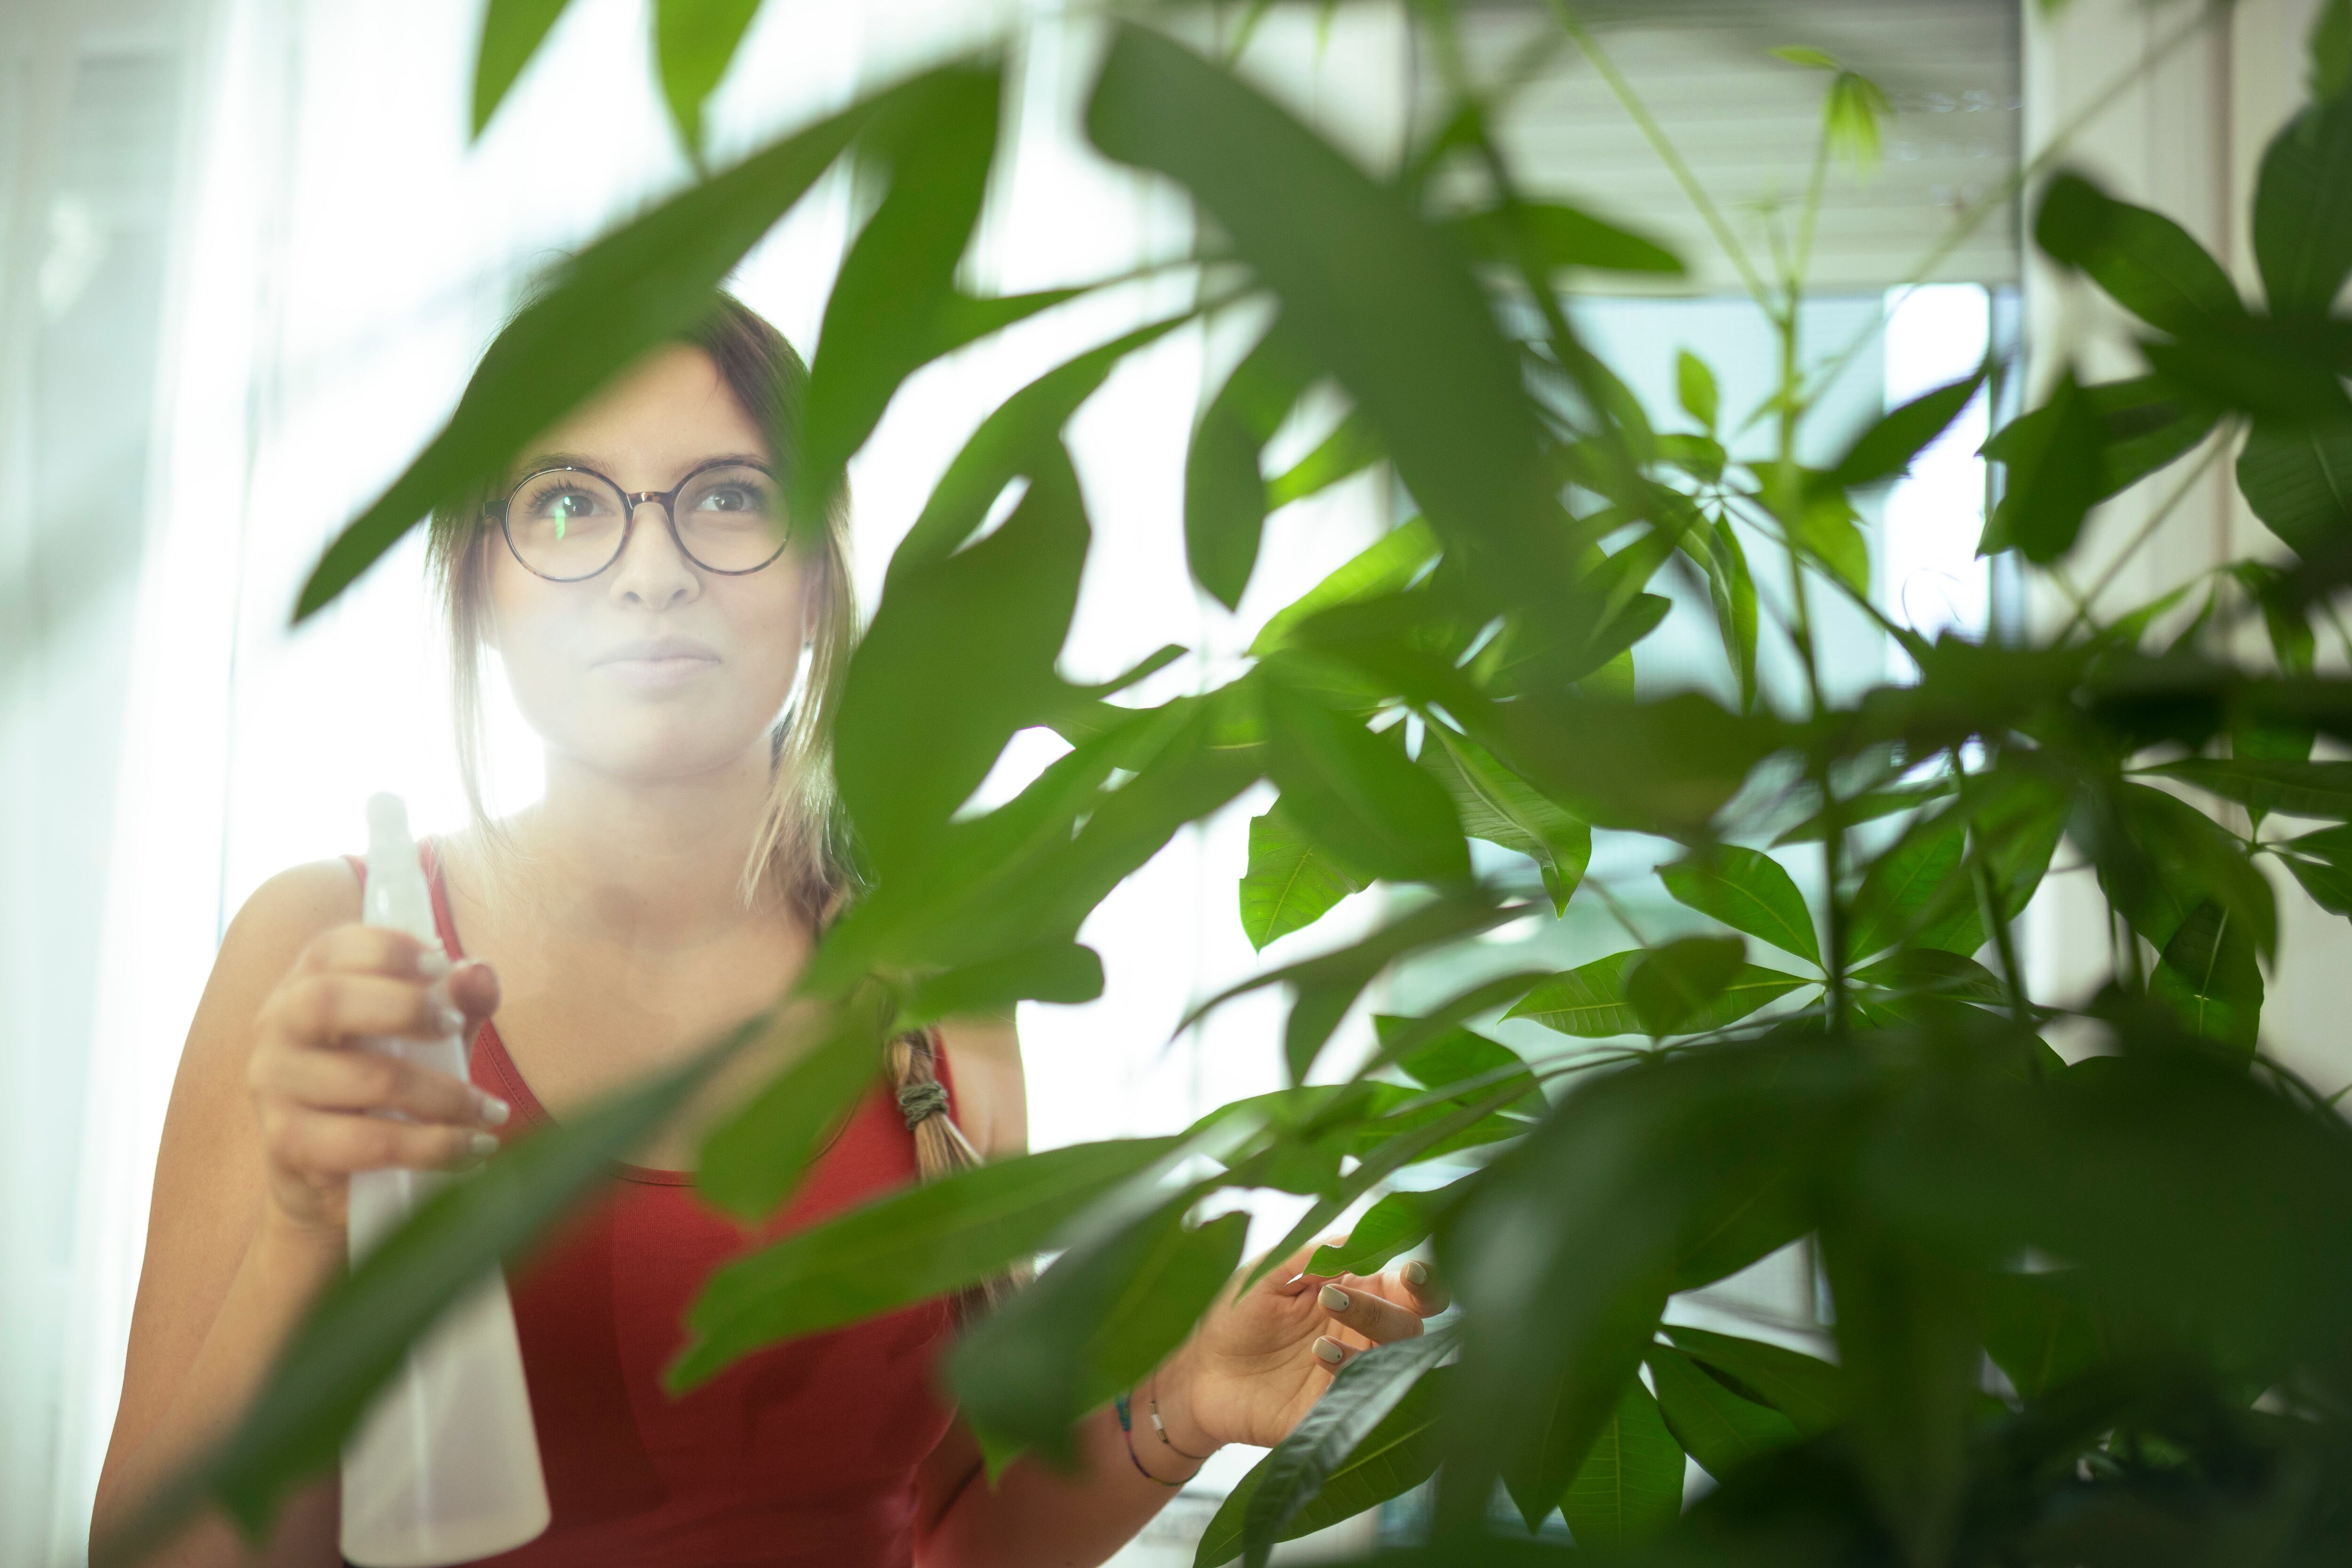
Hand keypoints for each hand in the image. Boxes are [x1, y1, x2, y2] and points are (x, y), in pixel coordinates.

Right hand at [246, 926, 506, 1237]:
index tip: (440, 964)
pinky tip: (472, 1148)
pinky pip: (368, 1142)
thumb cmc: (387, 1089)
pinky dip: (433, 1146)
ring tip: (491, 1111)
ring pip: (365, 1079)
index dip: (386, 948)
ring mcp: (275, 1088)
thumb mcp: (428, 1039)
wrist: (336, 1178)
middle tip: (455, 1027)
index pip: (330, 949)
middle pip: (328, 1000)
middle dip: (405, 1009)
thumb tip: (478, 972)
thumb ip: (458, 1002)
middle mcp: (278, 1029)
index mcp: (306, 986)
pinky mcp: (290, 1144)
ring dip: (444, 1096)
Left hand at [1152, 1238, 1448, 1454]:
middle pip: (1409, 1325)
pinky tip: (1318, 1358)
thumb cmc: (1236, 1314)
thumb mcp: (1267, 1274)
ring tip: (1317, 1341)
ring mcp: (1354, 1376)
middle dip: (1383, 1311)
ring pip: (1395, 1364)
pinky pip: (1364, 1398)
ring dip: (1366, 1344)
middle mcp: (1365, 1336)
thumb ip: (1310, 1256)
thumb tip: (1355, 1238)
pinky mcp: (1336, 1412)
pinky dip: (1349, 1375)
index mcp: (1357, 1295)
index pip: (1410, 1290)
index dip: (1425, 1282)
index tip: (1413, 1273)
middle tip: (1334, 1299)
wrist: (1199, 1373)